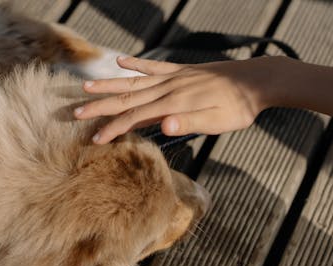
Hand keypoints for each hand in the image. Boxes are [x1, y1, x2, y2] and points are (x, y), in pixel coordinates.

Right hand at [74, 56, 279, 143]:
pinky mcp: (182, 72)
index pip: (136, 117)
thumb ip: (189, 123)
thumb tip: (164, 126)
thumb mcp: (217, 122)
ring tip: (87, 87)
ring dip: (110, 85)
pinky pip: (154, 66)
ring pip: (134, 81)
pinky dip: (136, 63)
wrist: (256, 81)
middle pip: (128, 97)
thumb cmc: (239, 108)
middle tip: (75, 112)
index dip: (114, 128)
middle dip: (100, 106)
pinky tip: (121, 60)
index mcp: (174, 103)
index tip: (95, 139)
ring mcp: (174, 78)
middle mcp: (169, 88)